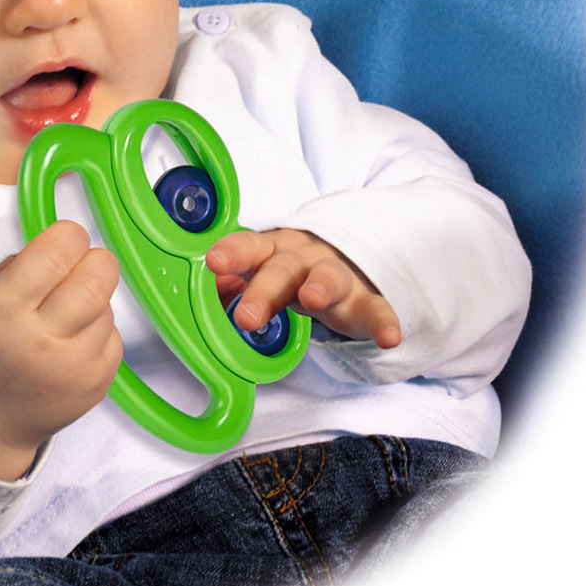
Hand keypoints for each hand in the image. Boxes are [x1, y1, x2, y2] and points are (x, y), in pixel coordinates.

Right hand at [0, 220, 123, 479]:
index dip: (67, 236)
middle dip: (94, 260)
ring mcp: (74, 367)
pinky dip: (97, 331)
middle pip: (99, 277)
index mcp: (2, 310)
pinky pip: (114, 337)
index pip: (56, 253)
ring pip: (108, 306)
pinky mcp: (97, 384)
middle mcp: (41, 340)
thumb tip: (61, 245)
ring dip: (91, 300)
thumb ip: (17, 266)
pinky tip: (69, 343)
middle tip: (77, 268)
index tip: (62, 241)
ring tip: (62, 316)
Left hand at [206, 228, 401, 349]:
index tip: (215, 262)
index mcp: (272, 250)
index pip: (249, 246)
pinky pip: (377, 310)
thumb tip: (195, 296)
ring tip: (312, 300)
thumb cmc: (289, 272)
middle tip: (246, 317)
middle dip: (264, 291)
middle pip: (282, 269)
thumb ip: (229, 287)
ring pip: (329, 278)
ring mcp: (337, 277)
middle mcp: (303, 259)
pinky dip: (384, 323)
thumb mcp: (259, 274)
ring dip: (321, 287)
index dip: (233, 253)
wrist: (345, 258)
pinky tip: (390, 338)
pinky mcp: (366, 301)